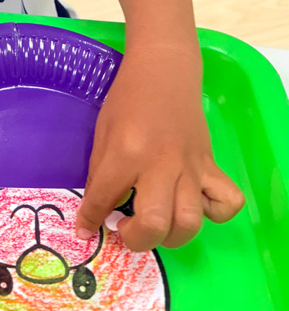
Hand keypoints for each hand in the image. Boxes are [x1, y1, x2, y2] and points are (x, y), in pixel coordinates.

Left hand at [74, 48, 244, 250]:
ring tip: (155, 223)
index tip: (85, 230)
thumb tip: (96, 210)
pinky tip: (194, 204)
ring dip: (170, 235)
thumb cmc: (127, 99)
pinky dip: (214, 213)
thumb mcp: (102, 132)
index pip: (104, 199)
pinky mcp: (210, 165)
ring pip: (190, 222)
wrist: (163, 71)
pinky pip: (226, 202)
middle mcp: (160, 164)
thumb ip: (100, 172)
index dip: (89, 220)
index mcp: (126, 152)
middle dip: (137, 239)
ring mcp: (190, 167)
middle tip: (125, 227)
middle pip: (156, 222)